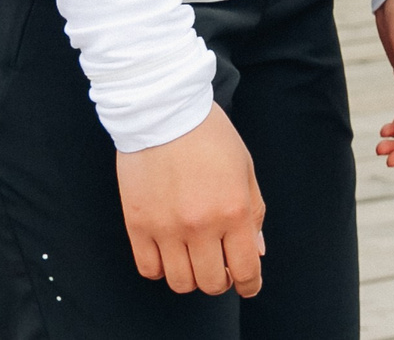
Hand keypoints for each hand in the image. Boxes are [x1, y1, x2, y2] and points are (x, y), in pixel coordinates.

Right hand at [115, 106, 265, 297]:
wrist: (163, 109)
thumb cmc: (209, 134)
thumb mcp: (245, 168)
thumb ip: (253, 213)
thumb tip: (256, 251)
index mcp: (233, 210)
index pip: (245, 270)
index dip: (249, 284)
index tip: (248, 284)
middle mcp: (201, 225)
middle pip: (211, 283)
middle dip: (221, 280)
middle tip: (220, 265)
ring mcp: (166, 227)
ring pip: (180, 282)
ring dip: (191, 276)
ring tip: (193, 257)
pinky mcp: (138, 224)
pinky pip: (149, 269)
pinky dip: (161, 268)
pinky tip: (169, 252)